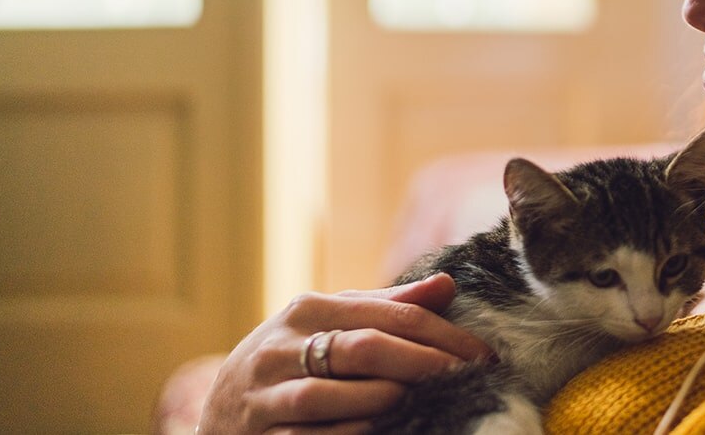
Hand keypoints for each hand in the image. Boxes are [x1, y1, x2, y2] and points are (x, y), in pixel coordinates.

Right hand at [199, 273, 495, 433]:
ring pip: (330, 397)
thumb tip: (446, 285)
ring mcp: (264, 395)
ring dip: (385, 401)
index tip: (483, 355)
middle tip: (466, 378)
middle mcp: (280, 347)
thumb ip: (386, 307)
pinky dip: (351, 434)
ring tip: (426, 403)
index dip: (444, 334)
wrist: (220, 412)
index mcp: (307, 309)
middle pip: (364, 349)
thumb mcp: (330, 324)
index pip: (389, 315)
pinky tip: (386, 430)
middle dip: (423, 364)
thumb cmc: (293, 360)